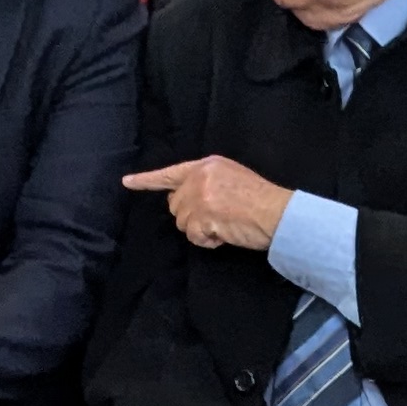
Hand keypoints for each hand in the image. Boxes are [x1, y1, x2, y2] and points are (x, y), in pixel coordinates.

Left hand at [126, 155, 292, 252]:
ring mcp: (199, 196)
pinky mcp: (202, 216)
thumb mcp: (232, 177)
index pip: (171, 173)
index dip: (147, 180)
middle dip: (191, 216)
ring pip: (182, 223)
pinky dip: (207, 241)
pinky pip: (193, 236)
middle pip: (175, 205)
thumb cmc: (261, 200)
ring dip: (201, 230)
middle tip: (217, 218)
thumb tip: (185, 199)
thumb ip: (207, 183)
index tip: (127, 183)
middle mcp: (199, 177)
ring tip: (225, 225)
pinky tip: (224, 234)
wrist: (278, 212)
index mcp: (207, 164)